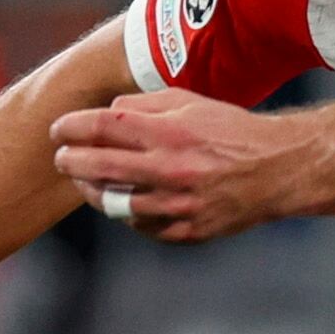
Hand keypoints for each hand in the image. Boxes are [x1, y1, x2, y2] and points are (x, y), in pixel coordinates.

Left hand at [52, 91, 306, 242]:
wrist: (276, 170)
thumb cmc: (230, 131)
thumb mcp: (190, 103)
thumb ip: (145, 105)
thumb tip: (106, 114)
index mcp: (170, 133)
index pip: (103, 127)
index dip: (72, 128)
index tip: (58, 131)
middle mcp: (170, 170)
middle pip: (100, 167)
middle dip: (71, 162)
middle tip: (61, 159)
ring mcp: (178, 205)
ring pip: (115, 204)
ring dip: (94, 192)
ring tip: (86, 183)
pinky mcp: (187, 230)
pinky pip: (141, 226)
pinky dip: (127, 214)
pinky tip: (123, 202)